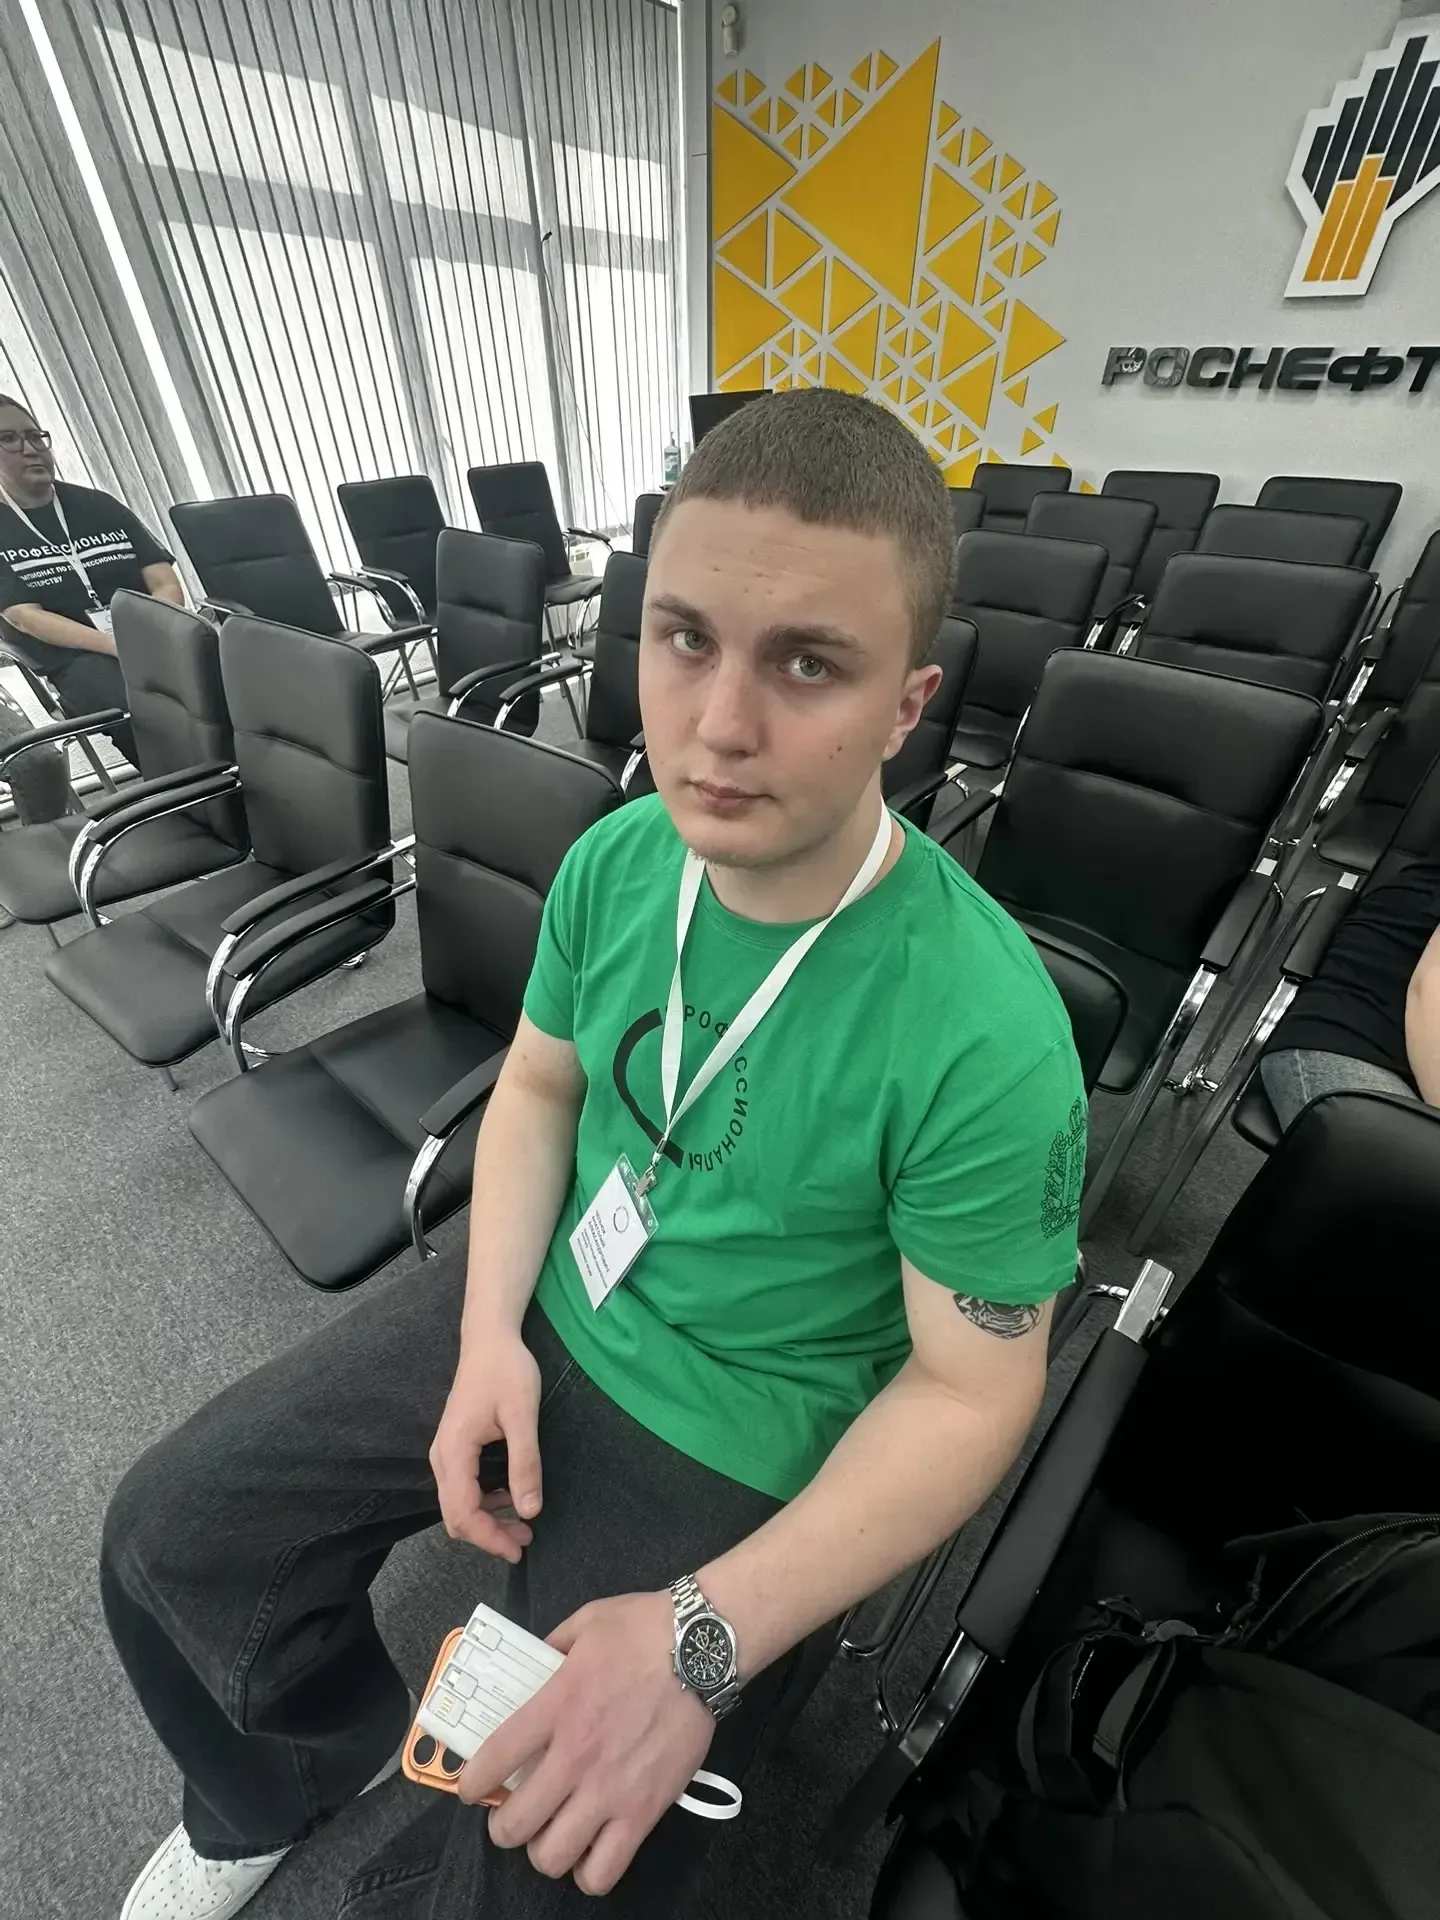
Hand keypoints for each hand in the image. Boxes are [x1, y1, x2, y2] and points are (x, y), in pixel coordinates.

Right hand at [429, 1329, 542, 1561]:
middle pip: (455, 1515)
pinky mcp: (454, 1448)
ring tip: (523, 1525)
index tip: (518, 1550)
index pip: (462, 1512)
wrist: (489, 1338)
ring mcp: (445, 1452)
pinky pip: (462, 1488)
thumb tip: (530, 1510)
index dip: (489, 1538)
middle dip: (488, 1535)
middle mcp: (442, 1457)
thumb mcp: (523, 1416)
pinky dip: (483, 1503)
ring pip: (457, 1504)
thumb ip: (525, 1464)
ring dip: (487, 1521)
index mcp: (454, 1451)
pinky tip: (510, 1499)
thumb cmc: (506, 1371)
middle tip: (525, 1541)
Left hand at [459, 1591, 713, 1894]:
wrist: (703, 1647)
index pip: (492, 1762)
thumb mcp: (584, 1623)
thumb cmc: (643, 1628)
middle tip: (514, 1815)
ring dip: (544, 1850)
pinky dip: (589, 1872)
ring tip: (552, 1834)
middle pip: (515, 1824)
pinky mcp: (645, 1811)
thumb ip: (551, 1648)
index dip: (472, 1783)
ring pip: (553, 1857)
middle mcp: (575, 1756)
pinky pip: (604, 1871)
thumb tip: (535, 1666)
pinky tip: (590, 1851)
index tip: (474, 1787)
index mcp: (554, 1706)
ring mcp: (610, 1790)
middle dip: (504, 1826)